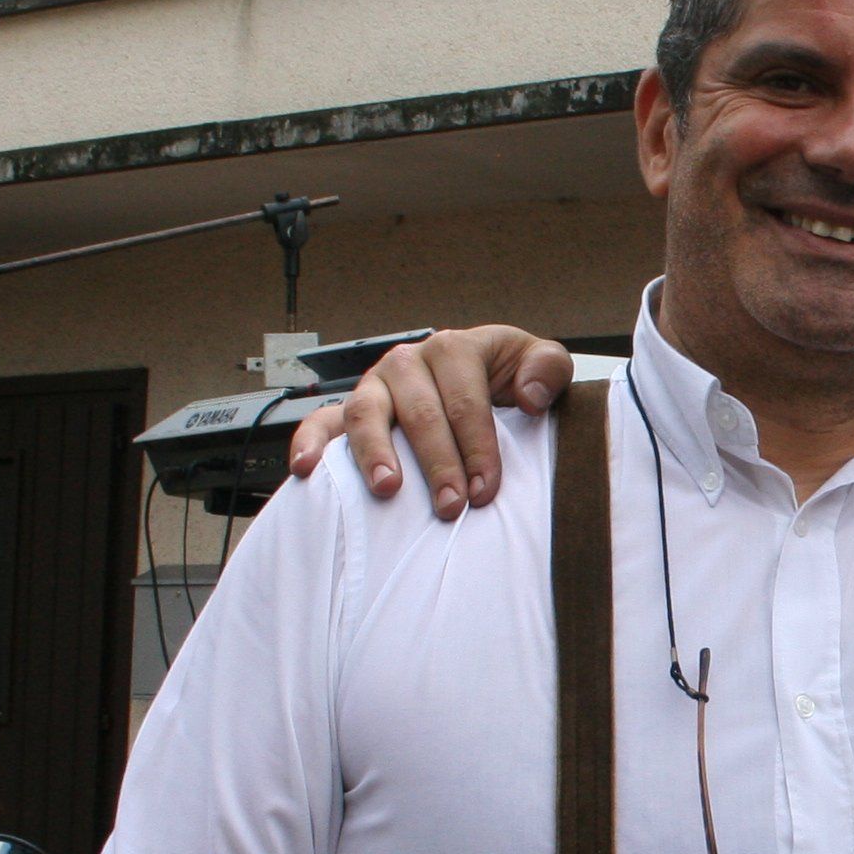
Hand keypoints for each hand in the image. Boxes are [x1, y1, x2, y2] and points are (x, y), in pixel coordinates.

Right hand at [283, 327, 573, 514]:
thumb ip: (548, 369)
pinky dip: (309, 441)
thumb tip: (530, 395)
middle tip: (450, 505)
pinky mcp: (349, 409)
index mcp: (455, 348)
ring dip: (374, 453)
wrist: (482, 380)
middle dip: (437, 463)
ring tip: (388, 490)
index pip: (465, 400)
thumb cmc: (511, 379)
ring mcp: (375, 385)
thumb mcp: (539, 364)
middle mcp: (408, 361)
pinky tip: (305, 468)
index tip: (486, 489)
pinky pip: (321, 421)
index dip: (477, 447)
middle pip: (419, 412)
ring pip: (366, 413)